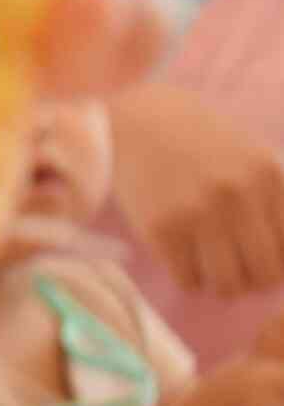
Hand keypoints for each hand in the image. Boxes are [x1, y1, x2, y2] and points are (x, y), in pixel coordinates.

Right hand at [110, 85, 283, 297]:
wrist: (137, 120)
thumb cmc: (198, 145)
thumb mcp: (251, 159)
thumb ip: (274, 203)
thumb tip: (281, 265)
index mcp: (268, 175)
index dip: (277, 262)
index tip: (257, 257)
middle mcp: (237, 194)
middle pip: (265, 275)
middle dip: (252, 280)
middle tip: (235, 267)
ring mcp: (196, 212)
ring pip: (227, 286)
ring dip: (220, 283)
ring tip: (208, 264)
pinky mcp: (160, 227)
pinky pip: (188, 281)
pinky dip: (188, 278)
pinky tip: (181, 256)